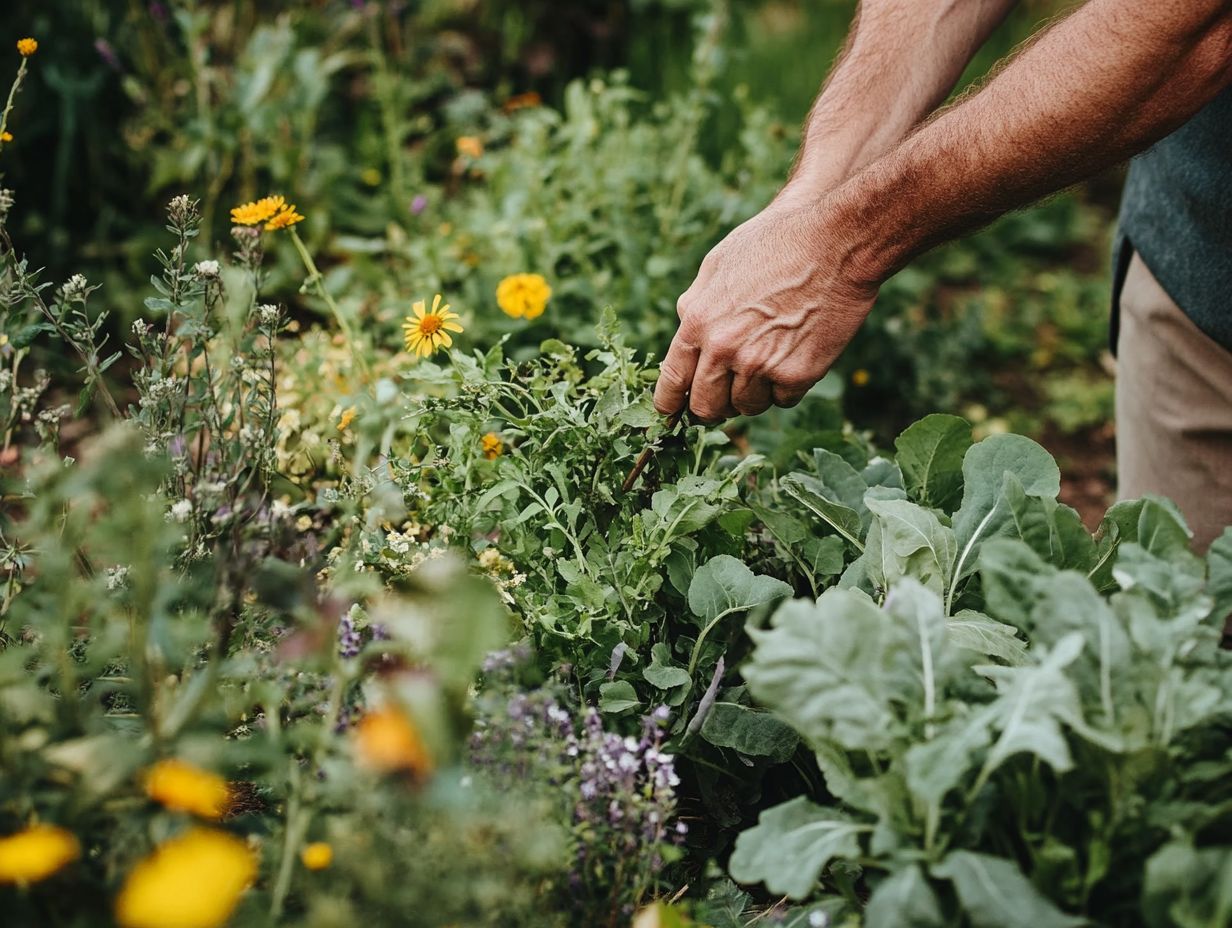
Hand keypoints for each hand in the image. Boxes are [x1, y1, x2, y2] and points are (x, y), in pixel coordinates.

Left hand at [653, 200, 879, 419]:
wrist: (835, 240)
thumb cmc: (776, 244)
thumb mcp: (718, 266)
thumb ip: (697, 306)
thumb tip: (685, 335)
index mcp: (698, 322)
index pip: (673, 380)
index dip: (670, 403)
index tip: (672, 414)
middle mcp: (723, 349)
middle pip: (706, 406)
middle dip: (714, 405)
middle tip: (728, 394)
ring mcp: (760, 365)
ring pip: (746, 406)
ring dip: (755, 392)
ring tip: (772, 356)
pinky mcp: (796, 375)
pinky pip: (783, 400)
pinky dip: (788, 385)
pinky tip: (797, 352)